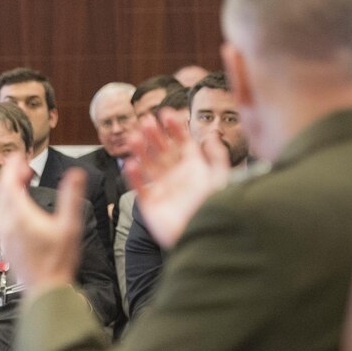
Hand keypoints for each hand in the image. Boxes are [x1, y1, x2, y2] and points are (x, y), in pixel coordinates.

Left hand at [0, 158, 84, 297]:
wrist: (45, 289)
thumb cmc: (58, 260)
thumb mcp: (70, 226)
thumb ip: (71, 197)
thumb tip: (76, 173)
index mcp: (20, 216)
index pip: (9, 183)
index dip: (13, 166)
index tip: (19, 156)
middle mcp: (6, 224)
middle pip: (0, 192)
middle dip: (9, 176)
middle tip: (22, 167)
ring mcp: (2, 236)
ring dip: (4, 191)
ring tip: (18, 184)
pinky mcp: (3, 244)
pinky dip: (3, 205)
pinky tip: (14, 208)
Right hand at [125, 111, 230, 248]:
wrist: (203, 236)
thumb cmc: (214, 207)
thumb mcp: (221, 178)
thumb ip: (217, 156)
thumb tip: (211, 135)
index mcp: (194, 168)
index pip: (182, 143)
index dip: (174, 129)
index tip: (166, 114)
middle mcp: (177, 177)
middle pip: (162, 151)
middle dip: (154, 136)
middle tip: (145, 120)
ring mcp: (162, 190)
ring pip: (148, 166)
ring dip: (140, 151)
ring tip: (133, 137)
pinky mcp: (150, 206)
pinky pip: (140, 188)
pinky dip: (134, 176)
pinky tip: (131, 164)